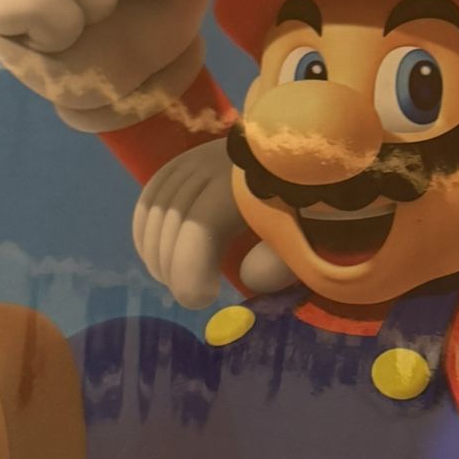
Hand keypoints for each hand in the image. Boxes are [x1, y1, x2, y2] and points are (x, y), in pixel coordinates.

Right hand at [133, 140, 295, 308]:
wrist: (309, 163)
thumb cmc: (312, 209)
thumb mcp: (308, 240)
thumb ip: (279, 262)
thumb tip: (248, 278)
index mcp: (253, 182)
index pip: (202, 224)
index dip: (190, 268)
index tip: (202, 300)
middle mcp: (219, 164)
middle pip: (177, 219)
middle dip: (175, 267)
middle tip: (193, 297)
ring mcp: (200, 158)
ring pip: (160, 207)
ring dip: (158, 252)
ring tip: (175, 281)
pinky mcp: (187, 160)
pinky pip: (152, 195)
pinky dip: (146, 230)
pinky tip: (155, 258)